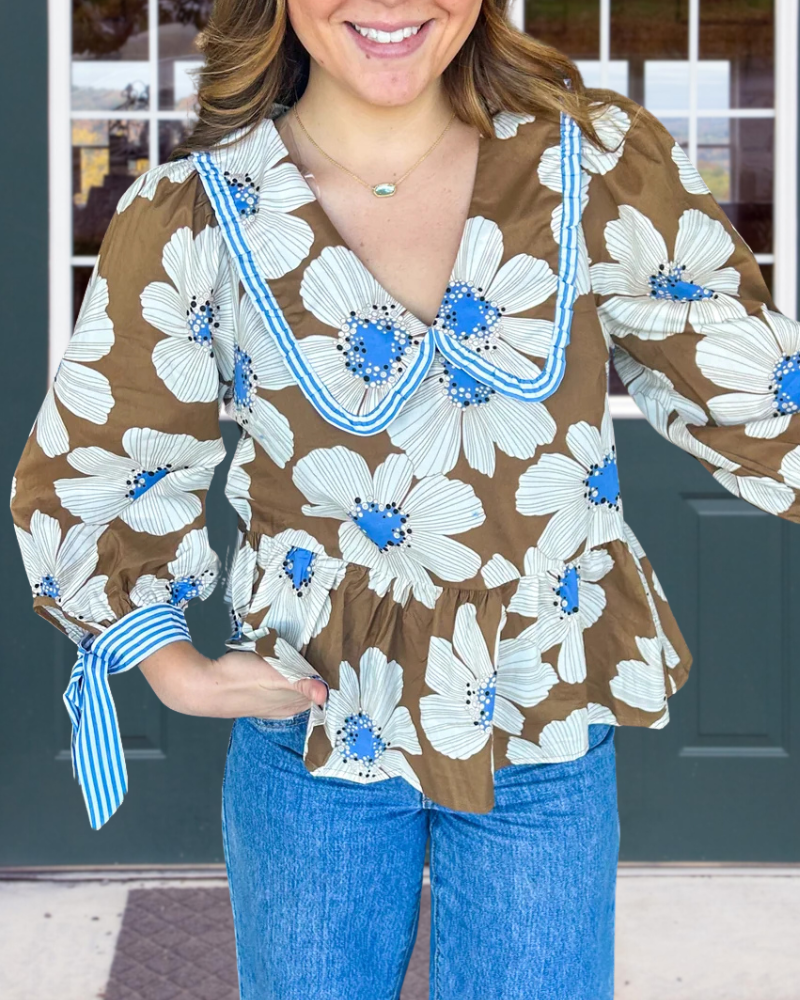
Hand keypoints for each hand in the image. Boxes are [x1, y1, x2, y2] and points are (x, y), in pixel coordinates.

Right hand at [138, 640, 327, 719]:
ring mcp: (272, 698)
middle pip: (314, 689)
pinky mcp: (258, 689)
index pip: (325, 694)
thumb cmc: (238, 681)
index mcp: (293, 703)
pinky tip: (289, 658)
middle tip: (338, 648)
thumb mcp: (273, 677)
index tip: (348, 660)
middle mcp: (286, 704)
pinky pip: (283, 680)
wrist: (202, 686)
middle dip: (326, 674)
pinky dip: (290, 670)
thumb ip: (300, 683)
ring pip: (299, 684)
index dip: (336, 679)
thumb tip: (326, 694)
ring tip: (320, 649)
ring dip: (308, 671)